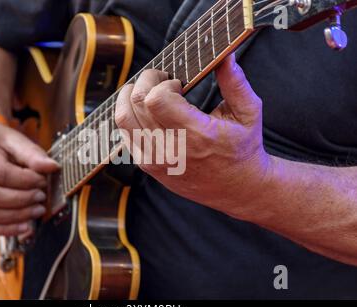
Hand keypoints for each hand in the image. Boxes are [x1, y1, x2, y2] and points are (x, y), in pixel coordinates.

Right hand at [0, 121, 59, 234]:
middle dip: (21, 200)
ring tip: (36, 211)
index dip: (24, 181)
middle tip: (41, 197)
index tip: (42, 181)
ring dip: (16, 216)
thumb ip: (32, 153)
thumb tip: (52, 167)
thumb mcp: (13, 139)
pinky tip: (24, 226)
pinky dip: (5, 229)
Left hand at [115, 54, 270, 216]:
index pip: (157, 99)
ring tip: (148, 91)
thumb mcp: (248, 113)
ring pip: (123, 118)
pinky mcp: (148, 166)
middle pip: (137, 104)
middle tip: (162, 79)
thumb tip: (226, 53)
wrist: (235, 188)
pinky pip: (125, 134)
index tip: (177, 83)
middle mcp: (171, 150)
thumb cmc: (242, 147)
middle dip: (145, 81)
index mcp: (196, 135)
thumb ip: (235, 82)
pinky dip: (130, 116)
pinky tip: (147, 111)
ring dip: (130, 96)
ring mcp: (156, 160)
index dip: (162, 83)